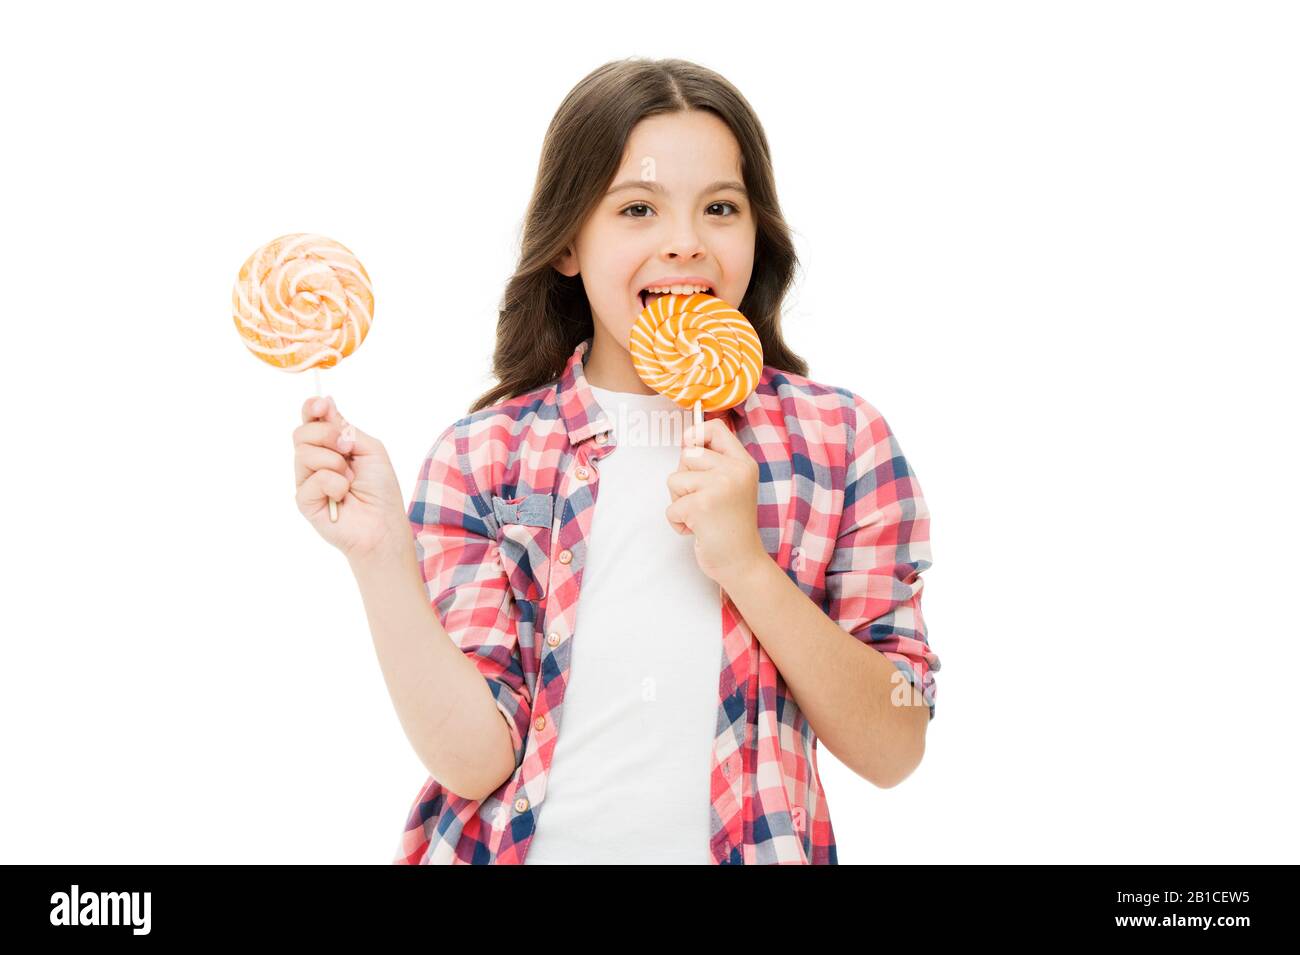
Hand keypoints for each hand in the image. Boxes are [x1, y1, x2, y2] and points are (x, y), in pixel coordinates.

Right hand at [292, 396, 408, 561]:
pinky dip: (335, 484)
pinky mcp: (304, 500)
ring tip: (349, 479)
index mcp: (329, 446)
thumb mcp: (370, 450)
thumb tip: (326, 402)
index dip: (312, 408)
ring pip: (304, 453)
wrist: (383, 523)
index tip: (322, 405)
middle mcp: (314, 461)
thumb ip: (347, 428)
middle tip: (347, 449)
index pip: (311, 420)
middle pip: (302, 433)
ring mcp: (307, 480)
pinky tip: (343, 496)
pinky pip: (312, 479)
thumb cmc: (380, 489)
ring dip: (335, 463)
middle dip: (327, 435)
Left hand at [665, 418, 768, 588]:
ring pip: (675, 480)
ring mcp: (719, 487)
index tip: (689, 449)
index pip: (714, 428)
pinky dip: (678, 522)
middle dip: (684, 479)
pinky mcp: (701, 507)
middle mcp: (735, 471)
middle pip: (687, 455)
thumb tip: (686, 440)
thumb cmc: (731, 525)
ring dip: (679, 502)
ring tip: (701, 516)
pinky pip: (671, 507)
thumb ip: (714, 463)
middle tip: (702, 500)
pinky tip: (697, 530)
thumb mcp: (733, 486)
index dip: (695, 435)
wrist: (742, 562)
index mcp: (743, 463)